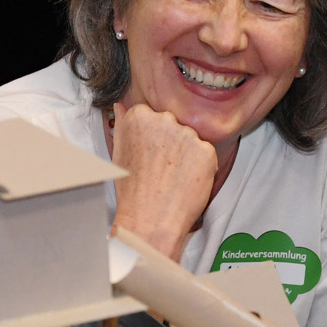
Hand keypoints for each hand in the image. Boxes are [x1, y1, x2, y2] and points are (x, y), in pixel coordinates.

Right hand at [108, 102, 217, 260]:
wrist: (150, 220)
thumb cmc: (132, 191)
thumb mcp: (119, 153)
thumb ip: (124, 124)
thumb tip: (122, 105)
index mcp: (140, 116)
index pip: (153, 116)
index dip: (153, 138)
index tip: (149, 154)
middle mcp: (164, 120)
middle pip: (174, 124)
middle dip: (171, 143)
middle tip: (161, 169)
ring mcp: (187, 134)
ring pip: (191, 139)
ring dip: (187, 155)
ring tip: (172, 178)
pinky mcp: (207, 151)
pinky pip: (206, 153)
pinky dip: (201, 167)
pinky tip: (185, 181)